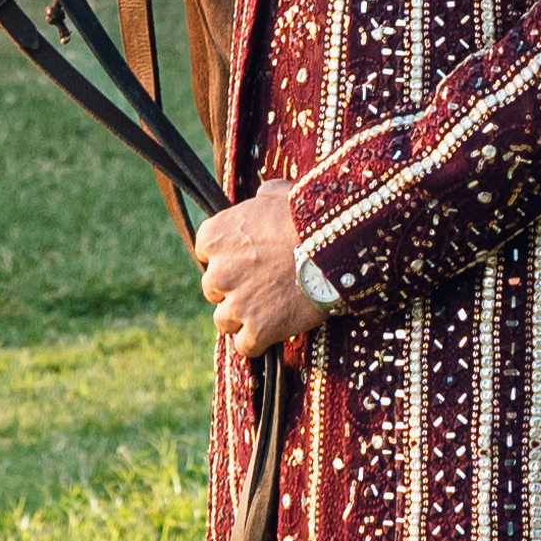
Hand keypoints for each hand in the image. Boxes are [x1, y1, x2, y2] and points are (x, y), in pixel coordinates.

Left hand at [194, 179, 323, 359]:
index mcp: (215, 236)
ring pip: (224, 321)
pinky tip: (274, 332)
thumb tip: (262, 196)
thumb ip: (261, 199)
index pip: (205, 252)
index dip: (227, 257)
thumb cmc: (308, 216)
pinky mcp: (257, 330)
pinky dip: (258, 342)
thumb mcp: (279, 194)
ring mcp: (236, 304)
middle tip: (263, 284)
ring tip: (270, 310)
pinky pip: (245, 346)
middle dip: (234, 288)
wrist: (334, 247)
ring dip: (242, 318)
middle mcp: (217, 272)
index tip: (247, 258)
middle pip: (214, 289)